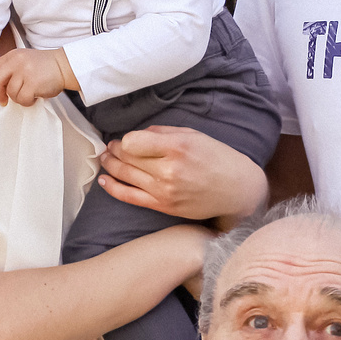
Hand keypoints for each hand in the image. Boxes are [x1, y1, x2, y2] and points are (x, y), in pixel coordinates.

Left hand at [0, 46, 74, 106]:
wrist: (64, 66)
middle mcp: (17, 61)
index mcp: (12, 55)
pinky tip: (33, 97)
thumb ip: (9, 70)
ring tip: (28, 94)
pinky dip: (26, 102)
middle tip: (2, 100)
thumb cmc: (44, 67)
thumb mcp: (23, 61)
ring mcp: (25, 71)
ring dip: (18, 98)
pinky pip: (22, 99)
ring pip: (10, 92)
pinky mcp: (33, 82)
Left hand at [99, 125, 268, 222]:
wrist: (237, 191)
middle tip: (111, 147)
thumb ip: (163, 133)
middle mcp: (169, 170)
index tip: (126, 139)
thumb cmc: (218, 159)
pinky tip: (103, 180)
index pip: (133, 141)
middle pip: (127, 158)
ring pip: (125, 176)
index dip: (125, 140)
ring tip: (105, 159)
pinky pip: (130, 197)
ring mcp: (164, 191)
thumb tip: (137, 136)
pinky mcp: (163, 206)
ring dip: (110, 166)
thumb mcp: (195, 135)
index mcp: (177, 147)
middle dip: (114, 151)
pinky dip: (113, 188)